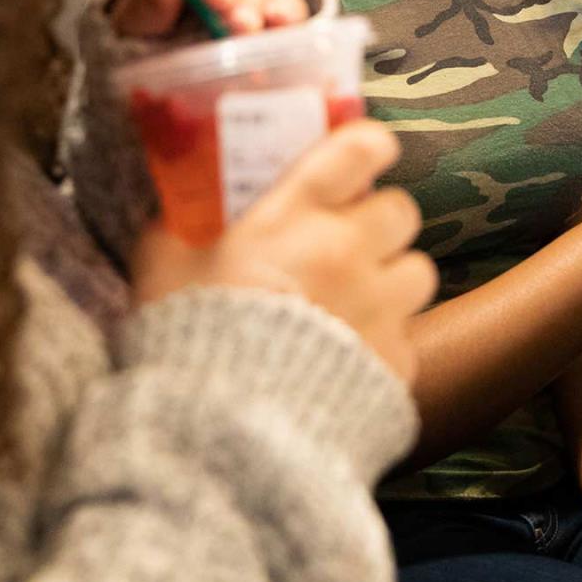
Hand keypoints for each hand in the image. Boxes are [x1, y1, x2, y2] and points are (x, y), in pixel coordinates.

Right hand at [131, 120, 438, 381]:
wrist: (218, 435)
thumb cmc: (184, 339)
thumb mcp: (163, 267)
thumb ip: (177, 226)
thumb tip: (177, 208)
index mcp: (295, 215)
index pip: (361, 148)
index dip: (369, 146)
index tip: (363, 155)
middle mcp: (348, 251)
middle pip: (400, 208)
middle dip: (379, 221)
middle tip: (349, 241)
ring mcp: (379, 307)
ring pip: (418, 271)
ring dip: (393, 280)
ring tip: (357, 302)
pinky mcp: (394, 362)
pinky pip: (407, 339)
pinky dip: (385, 343)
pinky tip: (349, 357)